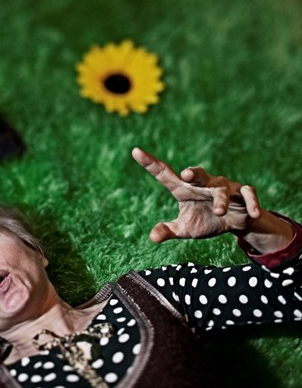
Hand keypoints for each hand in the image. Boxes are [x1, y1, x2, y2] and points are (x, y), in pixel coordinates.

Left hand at [131, 147, 261, 242]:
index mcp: (183, 189)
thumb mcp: (185, 229)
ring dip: (220, 199)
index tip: (135, 151)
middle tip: (186, 174)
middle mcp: (203, 184)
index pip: (164, 174)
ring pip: (221, 188)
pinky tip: (253, 213)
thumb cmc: (206, 220)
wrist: (234, 223)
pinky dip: (251, 204)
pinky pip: (248, 196)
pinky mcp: (243, 195)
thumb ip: (169, 230)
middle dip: (193, 174)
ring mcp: (224, 188)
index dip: (150, 163)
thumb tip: (152, 237)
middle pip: (197, 175)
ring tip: (218, 211)